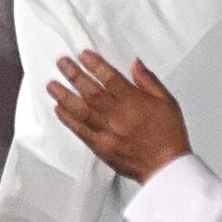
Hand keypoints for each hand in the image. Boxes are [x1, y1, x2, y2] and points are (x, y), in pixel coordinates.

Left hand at [47, 48, 192, 179]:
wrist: (166, 167)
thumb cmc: (169, 135)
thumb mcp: (167, 101)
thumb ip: (148, 81)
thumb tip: (135, 63)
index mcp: (134, 102)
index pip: (110, 78)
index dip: (95, 65)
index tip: (83, 55)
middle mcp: (118, 116)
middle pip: (91, 92)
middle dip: (74, 75)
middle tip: (62, 63)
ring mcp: (107, 132)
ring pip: (82, 110)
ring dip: (65, 96)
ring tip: (52, 85)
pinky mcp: (101, 147)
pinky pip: (81, 131)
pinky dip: (68, 119)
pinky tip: (58, 109)